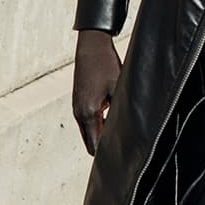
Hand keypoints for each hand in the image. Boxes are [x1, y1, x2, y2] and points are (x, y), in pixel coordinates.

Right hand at [72, 29, 121, 154]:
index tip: (122, 158)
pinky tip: (111, 117)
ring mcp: (76, 108)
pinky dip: (97, 125)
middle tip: (123, 148)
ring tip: (119, 131)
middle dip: (104, 147)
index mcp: (89, 113)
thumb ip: (121, 110)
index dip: (108, 154)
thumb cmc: (106, 65)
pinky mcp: (78, 102)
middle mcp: (79, 113)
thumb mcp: (118, 88)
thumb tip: (128, 128)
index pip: (95, 146)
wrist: (91, 46)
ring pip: (88, 133)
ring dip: (101, 134)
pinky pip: (87, 122)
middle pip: (91, 142)